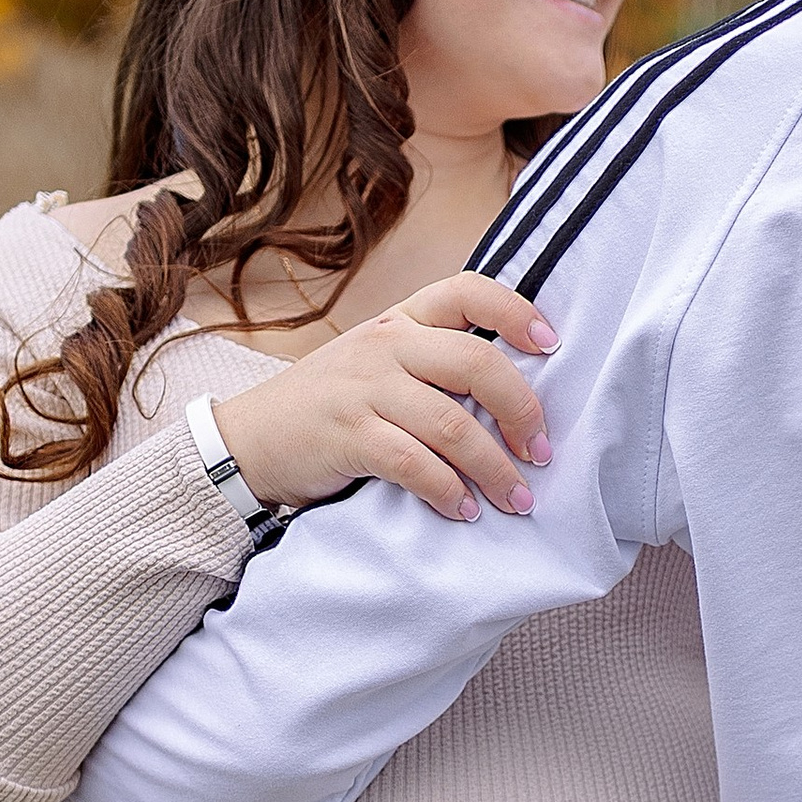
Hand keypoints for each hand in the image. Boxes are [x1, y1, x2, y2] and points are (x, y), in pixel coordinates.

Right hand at [205, 274, 559, 522]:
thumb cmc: (330, 406)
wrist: (249, 440)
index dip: (517, 311)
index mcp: (400, 320)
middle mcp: (385, 345)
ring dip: (494, 467)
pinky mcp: (347, 436)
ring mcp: (364, 389)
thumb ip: (433, 362)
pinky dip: (447, 491)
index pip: (467, 291)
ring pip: (451, 423)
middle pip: (476, 363)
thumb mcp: (377, 362)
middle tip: (541, 452)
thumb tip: (514, 392)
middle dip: (522, 410)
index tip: (552, 345)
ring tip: (517, 498)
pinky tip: (463, 510)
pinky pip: (413, 463)